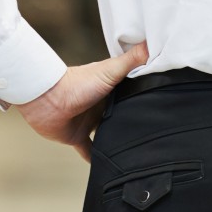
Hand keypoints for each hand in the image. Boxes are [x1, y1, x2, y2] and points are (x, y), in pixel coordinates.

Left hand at [16, 43, 149, 161]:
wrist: (46, 100)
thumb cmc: (77, 82)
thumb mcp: (110, 70)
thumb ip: (131, 60)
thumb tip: (153, 44)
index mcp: (111, 88)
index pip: (133, 91)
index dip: (147, 93)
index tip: (165, 99)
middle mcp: (102, 104)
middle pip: (122, 113)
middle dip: (133, 120)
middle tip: (154, 131)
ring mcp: (89, 121)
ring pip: (108, 132)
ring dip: (117, 139)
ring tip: (136, 151)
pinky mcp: (78, 136)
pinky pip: (89, 150)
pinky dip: (96, 158)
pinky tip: (107, 168)